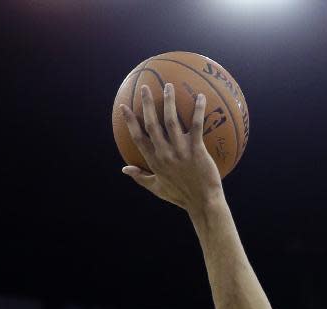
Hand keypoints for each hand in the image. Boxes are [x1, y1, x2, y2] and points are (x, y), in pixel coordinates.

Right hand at [120, 84, 222, 211]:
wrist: (203, 204)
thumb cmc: (181, 196)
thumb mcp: (157, 188)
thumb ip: (140, 177)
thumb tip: (124, 169)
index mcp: (154, 162)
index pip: (138, 138)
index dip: (130, 121)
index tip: (124, 107)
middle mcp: (165, 154)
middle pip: (152, 124)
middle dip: (147, 104)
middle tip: (145, 87)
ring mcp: (180, 151)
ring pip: (171, 121)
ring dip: (169, 101)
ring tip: (168, 86)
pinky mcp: (197, 150)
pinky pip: (196, 125)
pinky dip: (198, 110)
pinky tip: (200, 97)